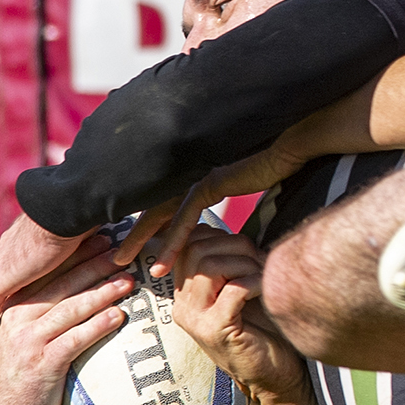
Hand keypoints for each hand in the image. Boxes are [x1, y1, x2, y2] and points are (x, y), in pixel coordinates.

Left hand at [0, 212, 98, 341]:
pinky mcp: (3, 278)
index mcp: (31, 240)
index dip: (28, 284)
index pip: (25, 268)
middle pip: (9, 283)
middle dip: (10, 302)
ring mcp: (6, 265)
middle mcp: (13, 252)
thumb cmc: (83, 215)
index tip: (32, 298)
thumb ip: (92, 248)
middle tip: (9, 321)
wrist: (67, 210)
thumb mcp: (88, 234)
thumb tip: (116, 251)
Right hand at [0, 235, 135, 404]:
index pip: (49, 274)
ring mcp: (29, 341)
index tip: (102, 240)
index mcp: (15, 307)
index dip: (76, 257)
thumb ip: (47, 308)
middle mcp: (18, 319)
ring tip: (127, 281)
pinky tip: (118, 316)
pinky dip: (97, 326)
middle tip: (121, 253)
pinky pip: (74, 340)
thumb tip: (81, 280)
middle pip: (62, 286)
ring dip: (101, 293)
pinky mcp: (43, 364)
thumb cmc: (30, 367)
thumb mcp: (29, 332)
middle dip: (93, 267)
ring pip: (70, 310)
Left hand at [119, 141, 308, 278]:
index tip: (133, 244)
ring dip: (141, 239)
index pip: (160, 201)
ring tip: (125, 260)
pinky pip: (185, 217)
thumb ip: (225, 189)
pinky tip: (164, 258)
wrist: (289, 144)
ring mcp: (196, 176)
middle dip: (131, 233)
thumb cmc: (272, 161)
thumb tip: (222, 209)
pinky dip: (173, 239)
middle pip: (151, 207)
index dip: (146, 224)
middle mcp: (189, 173)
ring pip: (159, 213)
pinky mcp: (209, 184)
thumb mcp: (242, 179)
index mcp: (192, 172)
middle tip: (115, 256)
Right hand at [169, 223, 309, 404]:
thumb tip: (233, 232)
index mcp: (186, 293)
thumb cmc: (265, 331)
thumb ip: (232, 265)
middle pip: (194, 249)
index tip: (246, 248)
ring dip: (244, 263)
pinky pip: (232, 290)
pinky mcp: (216, 331)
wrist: (276, 378)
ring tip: (262, 276)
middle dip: (233, 245)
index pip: (186, 244)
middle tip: (258, 260)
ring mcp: (196, 320)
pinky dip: (253, 282)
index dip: (218, 235)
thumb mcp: (243, 291)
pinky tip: (265, 291)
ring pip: (208, 267)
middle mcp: (183, 305)